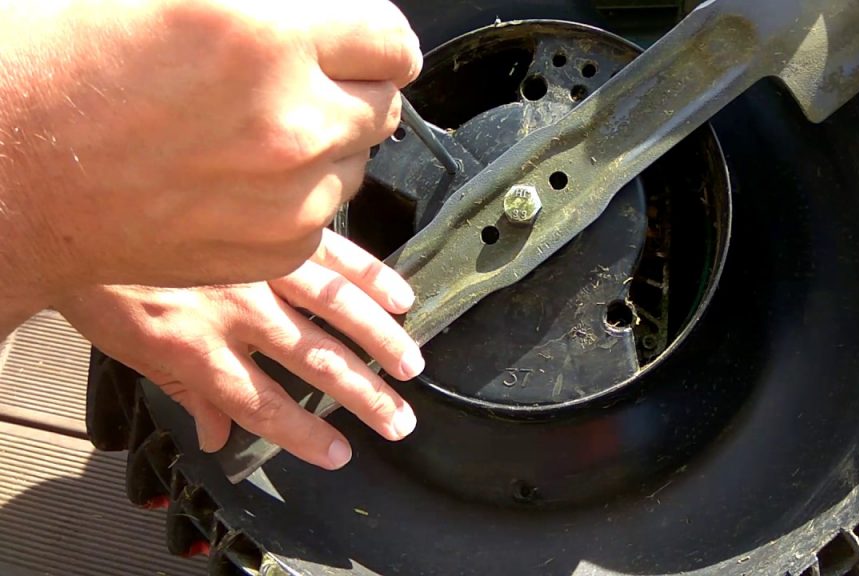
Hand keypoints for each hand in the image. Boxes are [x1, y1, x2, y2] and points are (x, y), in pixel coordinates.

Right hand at [0, 0, 420, 292]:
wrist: (15, 175)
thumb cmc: (65, 71)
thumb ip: (272, 6)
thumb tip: (319, 18)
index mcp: (265, 33)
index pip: (392, 39)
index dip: (377, 41)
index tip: (364, 48)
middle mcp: (292, 118)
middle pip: (384, 103)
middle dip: (351, 91)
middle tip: (300, 88)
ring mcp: (291, 193)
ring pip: (359, 161)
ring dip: (328, 145)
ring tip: (256, 135)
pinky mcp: (281, 249)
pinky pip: (328, 212)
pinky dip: (301, 196)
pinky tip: (243, 179)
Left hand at [57, 230, 423, 469]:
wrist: (75, 200)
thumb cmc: (100, 283)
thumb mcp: (130, 350)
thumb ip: (184, 394)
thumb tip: (217, 438)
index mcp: (199, 352)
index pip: (264, 405)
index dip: (304, 434)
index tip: (340, 452)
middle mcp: (239, 314)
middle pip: (313, 363)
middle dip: (363, 396)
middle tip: (400, 421)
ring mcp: (259, 267)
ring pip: (333, 309)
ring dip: (379, 340)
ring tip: (411, 366)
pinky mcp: (270, 230)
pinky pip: (330, 253)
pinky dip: (368, 275)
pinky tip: (399, 296)